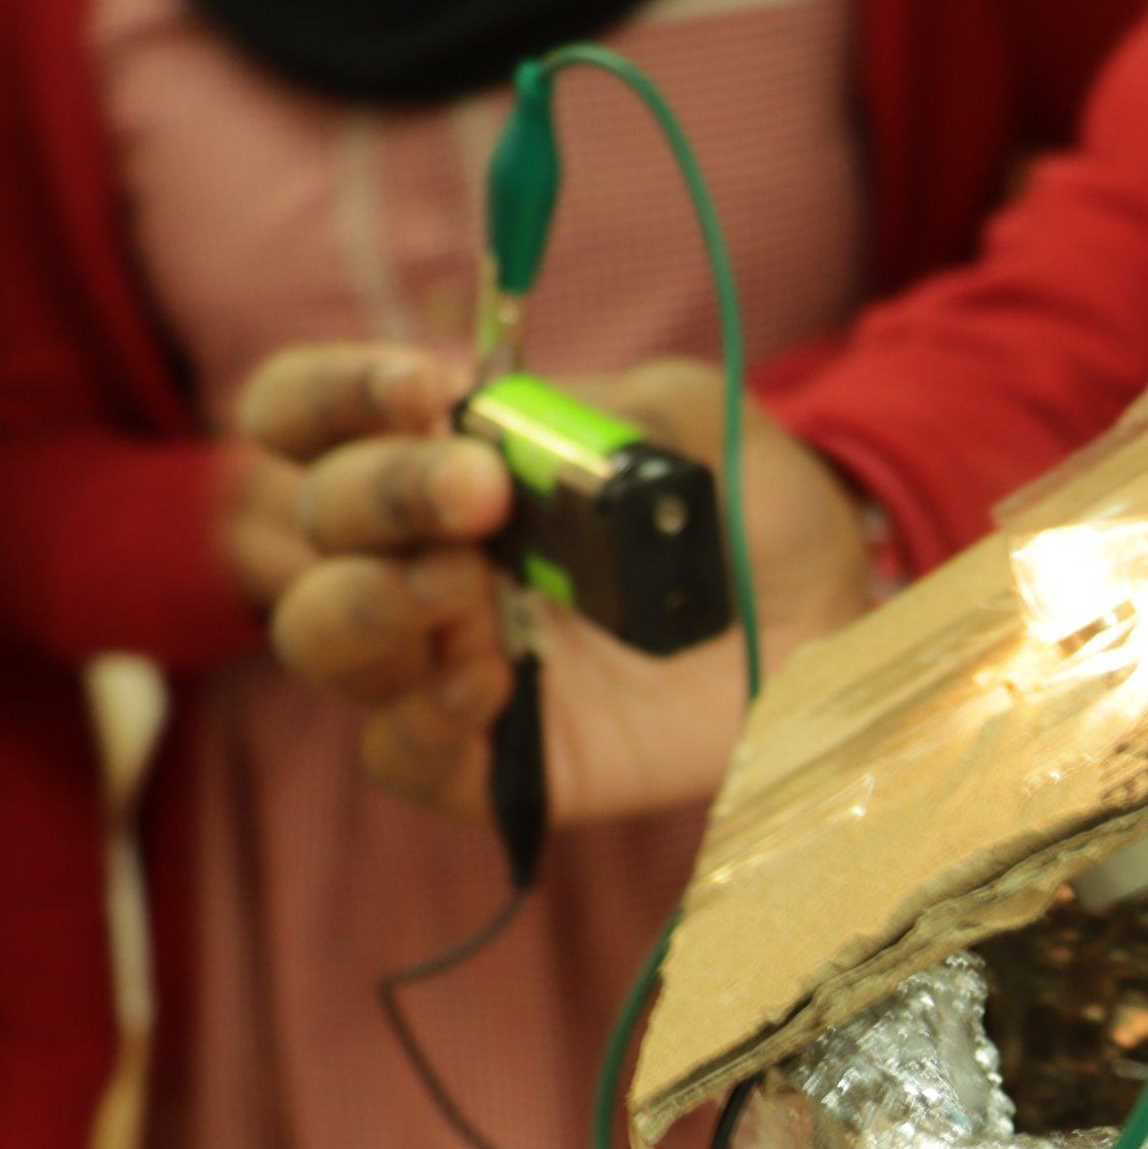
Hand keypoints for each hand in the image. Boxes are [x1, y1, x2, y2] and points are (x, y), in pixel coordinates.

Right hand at [233, 343, 875, 825]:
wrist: (838, 615)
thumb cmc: (750, 504)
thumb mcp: (691, 417)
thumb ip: (593, 407)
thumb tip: (498, 428)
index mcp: (441, 454)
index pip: (308, 414)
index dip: (332, 395)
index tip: (422, 390)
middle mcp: (421, 554)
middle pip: (313, 523)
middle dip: (379, 498)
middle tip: (476, 496)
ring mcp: (449, 660)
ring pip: (322, 638)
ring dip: (374, 605)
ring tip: (465, 592)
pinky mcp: (499, 758)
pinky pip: (399, 754)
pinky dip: (422, 719)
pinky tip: (488, 685)